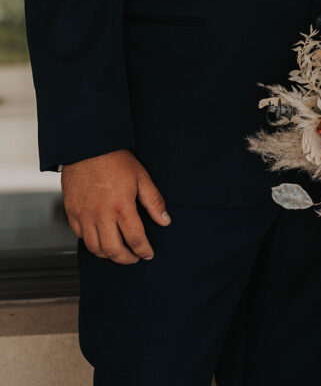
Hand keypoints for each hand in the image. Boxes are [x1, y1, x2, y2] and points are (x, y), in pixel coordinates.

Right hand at [62, 149, 170, 264]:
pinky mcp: (71, 212)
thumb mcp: (141, 177)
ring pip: (95, 248)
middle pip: (113, 250)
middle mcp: (101, 215)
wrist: (87, 146)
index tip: (148, 254)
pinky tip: (100, 237)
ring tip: (118, 251)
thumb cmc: (115, 159)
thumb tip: (165, 221)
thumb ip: (154, 202)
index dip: (144, 251)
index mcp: (122, 207)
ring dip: (108, 254)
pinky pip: (80, 236)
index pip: (135, 239)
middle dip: (126, 259)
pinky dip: (91, 242)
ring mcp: (84, 215)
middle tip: (134, 257)